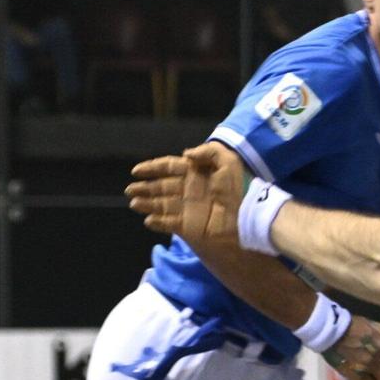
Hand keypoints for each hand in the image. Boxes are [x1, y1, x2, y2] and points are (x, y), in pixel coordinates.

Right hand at [126, 144, 244, 247]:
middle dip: (145, 188)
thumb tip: (186, 155)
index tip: (136, 170)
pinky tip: (148, 220)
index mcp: (196, 173)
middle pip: (161, 187)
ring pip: (162, 205)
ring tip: (134, 203)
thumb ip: (207, 152)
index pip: (169, 168)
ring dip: (147, 204)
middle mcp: (189, 190)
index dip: (152, 168)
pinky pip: (169, 224)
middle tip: (130, 190)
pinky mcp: (190, 227)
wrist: (249, 214)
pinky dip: (158, 222)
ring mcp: (189, 209)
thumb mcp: (228, 160)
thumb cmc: (240, 187)